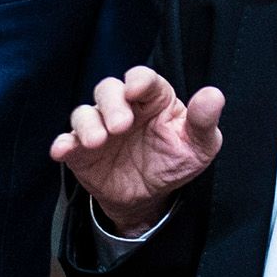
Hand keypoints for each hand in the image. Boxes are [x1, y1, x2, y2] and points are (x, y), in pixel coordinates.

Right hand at [50, 68, 225, 235]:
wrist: (150, 197)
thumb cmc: (175, 161)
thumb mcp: (199, 146)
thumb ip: (204, 121)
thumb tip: (213, 95)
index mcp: (153, 99)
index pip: (143, 79)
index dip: (138, 80)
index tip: (136, 90)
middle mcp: (123, 107)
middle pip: (109, 89)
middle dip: (112, 104)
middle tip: (121, 125)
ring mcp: (99, 127)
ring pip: (85, 112)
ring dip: (88, 124)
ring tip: (96, 142)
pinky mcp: (81, 150)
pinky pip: (67, 140)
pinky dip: (63, 143)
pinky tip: (62, 151)